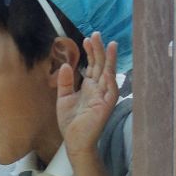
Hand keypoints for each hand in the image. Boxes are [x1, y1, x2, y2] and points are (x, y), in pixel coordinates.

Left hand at [57, 33, 119, 155]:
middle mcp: (99, 89)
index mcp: (90, 86)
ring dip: (109, 59)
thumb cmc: (71, 122)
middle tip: (96, 34)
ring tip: (109, 44)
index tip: (86, 39)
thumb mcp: (64, 98)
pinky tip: (108, 69)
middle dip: (99, 50)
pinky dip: (110, 79)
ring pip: (108, 73)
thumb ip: (65, 82)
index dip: (90, 52)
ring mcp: (104, 96)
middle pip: (101, 65)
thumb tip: (65, 65)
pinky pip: (111, 90)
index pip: (92, 65)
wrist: (74, 141)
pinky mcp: (106, 106)